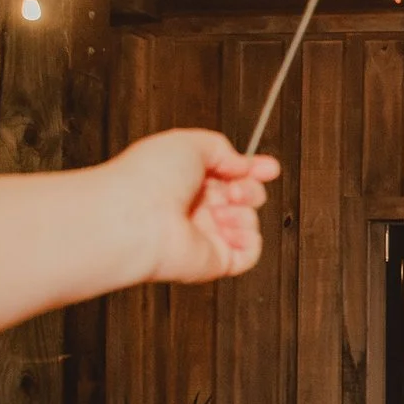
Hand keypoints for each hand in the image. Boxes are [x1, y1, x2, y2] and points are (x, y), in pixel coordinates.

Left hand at [112, 130, 280, 283]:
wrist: (135, 216)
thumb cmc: (147, 179)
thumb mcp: (188, 143)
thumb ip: (221, 148)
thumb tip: (241, 163)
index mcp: (184, 179)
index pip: (228, 175)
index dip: (252, 169)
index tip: (268, 167)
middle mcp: (193, 208)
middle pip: (242, 198)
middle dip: (250, 188)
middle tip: (238, 188)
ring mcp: (203, 235)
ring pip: (248, 223)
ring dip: (244, 212)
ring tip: (223, 208)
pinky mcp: (213, 261)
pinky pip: (248, 253)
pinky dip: (249, 240)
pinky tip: (230, 228)